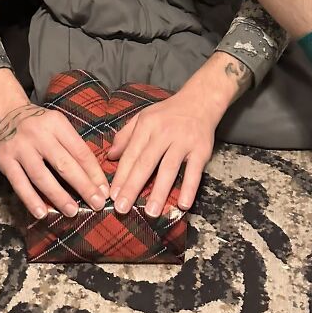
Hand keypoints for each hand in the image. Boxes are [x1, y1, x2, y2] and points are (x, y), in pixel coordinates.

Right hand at [0, 104, 109, 218]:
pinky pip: (19, 183)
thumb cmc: (38, 124)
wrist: (4, 113)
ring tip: (73, 212)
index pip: (80, 151)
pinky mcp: (4, 160)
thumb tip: (94, 177)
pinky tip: (42, 213)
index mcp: (56, 123)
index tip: (104, 190)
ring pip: (41, 176)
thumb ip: (72, 145)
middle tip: (97, 204)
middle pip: (64, 164)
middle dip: (83, 186)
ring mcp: (20, 147)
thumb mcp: (57, 124)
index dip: (94, 173)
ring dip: (59, 196)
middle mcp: (38, 134)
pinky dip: (31, 200)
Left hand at [106, 93, 215, 217]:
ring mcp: (183, 141)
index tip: (112, 195)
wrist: (200, 100)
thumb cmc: (168, 113)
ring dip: (160, 192)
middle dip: (133, 187)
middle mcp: (164, 133)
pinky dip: (189, 188)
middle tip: (122, 208)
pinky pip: (194, 171)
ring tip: (151, 212)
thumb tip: (109, 156)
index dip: (121, 176)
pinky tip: (182, 204)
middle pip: (146, 163)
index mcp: (147, 125)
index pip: (131, 154)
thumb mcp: (143, 117)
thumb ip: (125, 136)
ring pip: (169, 169)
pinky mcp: (201, 150)